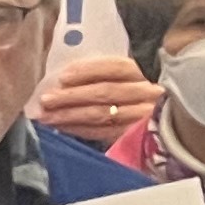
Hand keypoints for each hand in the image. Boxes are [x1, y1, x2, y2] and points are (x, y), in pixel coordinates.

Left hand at [32, 55, 159, 142]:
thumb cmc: (131, 96)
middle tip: (46, 100)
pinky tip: (61, 128)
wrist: (159, 127)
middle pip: (106, 92)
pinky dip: (78, 129)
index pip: (116, 67)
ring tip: (46, 116)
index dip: (88, 71)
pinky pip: (102, 132)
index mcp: (145, 73)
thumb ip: (101, 75)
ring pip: (101, 114)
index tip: (63, 77)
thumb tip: (64, 79)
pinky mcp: (134, 136)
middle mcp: (147, 93)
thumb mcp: (123, 79)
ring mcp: (143, 117)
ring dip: (70, 115)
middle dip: (72, 96)